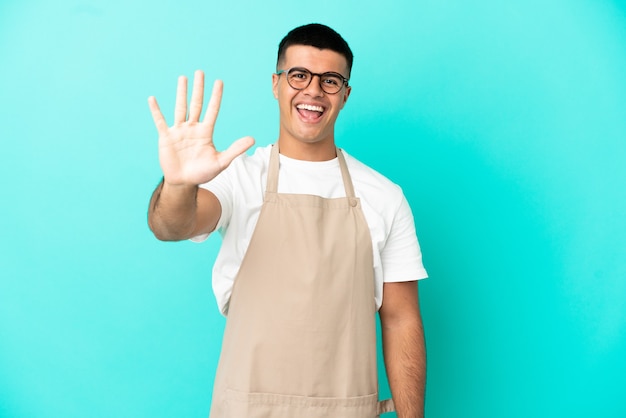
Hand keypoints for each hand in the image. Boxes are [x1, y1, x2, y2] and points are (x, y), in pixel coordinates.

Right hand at [148, 70, 253, 186]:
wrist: (184, 182)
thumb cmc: (202, 173)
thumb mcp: (221, 162)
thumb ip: (235, 149)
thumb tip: (252, 139)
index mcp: (206, 132)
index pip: (212, 110)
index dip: (216, 97)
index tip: (219, 82)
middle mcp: (193, 128)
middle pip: (196, 104)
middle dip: (199, 88)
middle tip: (200, 72)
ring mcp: (179, 131)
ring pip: (180, 108)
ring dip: (181, 93)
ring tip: (183, 78)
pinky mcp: (166, 137)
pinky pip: (160, 121)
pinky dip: (156, 111)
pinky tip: (152, 99)